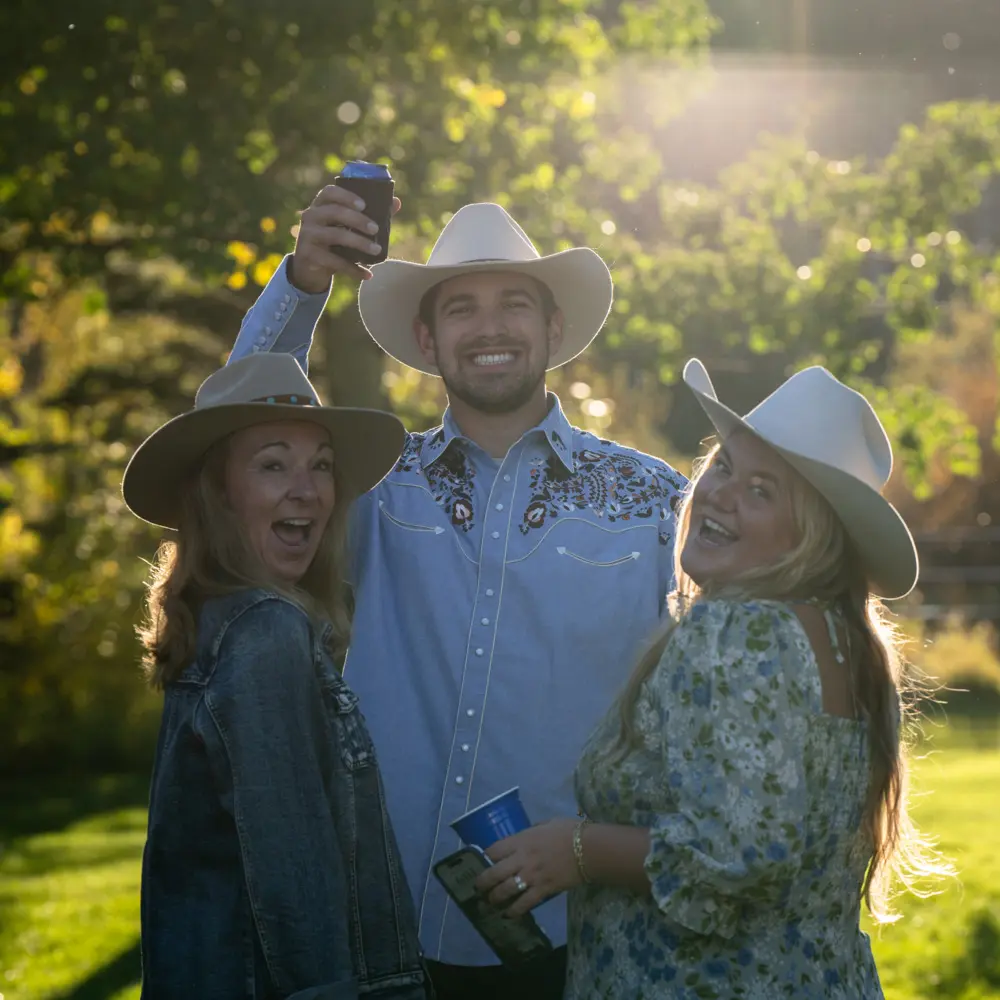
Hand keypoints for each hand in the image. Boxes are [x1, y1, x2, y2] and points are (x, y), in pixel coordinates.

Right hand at [288, 183, 402, 292]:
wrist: (310, 267)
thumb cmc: (334, 241)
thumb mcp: (346, 226)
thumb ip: (369, 214)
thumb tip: (396, 202)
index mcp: (320, 204)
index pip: (330, 192)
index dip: (347, 196)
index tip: (364, 205)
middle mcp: (310, 216)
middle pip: (335, 212)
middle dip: (358, 220)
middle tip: (376, 229)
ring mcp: (308, 235)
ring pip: (336, 236)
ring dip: (360, 244)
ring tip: (377, 251)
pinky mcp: (309, 255)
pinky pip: (335, 261)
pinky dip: (354, 269)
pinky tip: (368, 274)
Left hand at [474, 819, 581, 917]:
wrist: (589, 849)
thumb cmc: (570, 831)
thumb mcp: (547, 823)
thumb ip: (533, 830)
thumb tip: (527, 836)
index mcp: (522, 840)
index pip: (494, 850)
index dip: (485, 857)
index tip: (483, 861)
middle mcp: (522, 859)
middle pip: (493, 873)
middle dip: (482, 883)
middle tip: (478, 888)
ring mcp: (532, 876)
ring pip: (505, 891)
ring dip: (494, 898)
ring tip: (490, 902)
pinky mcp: (543, 890)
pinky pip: (524, 904)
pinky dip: (514, 911)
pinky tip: (508, 915)